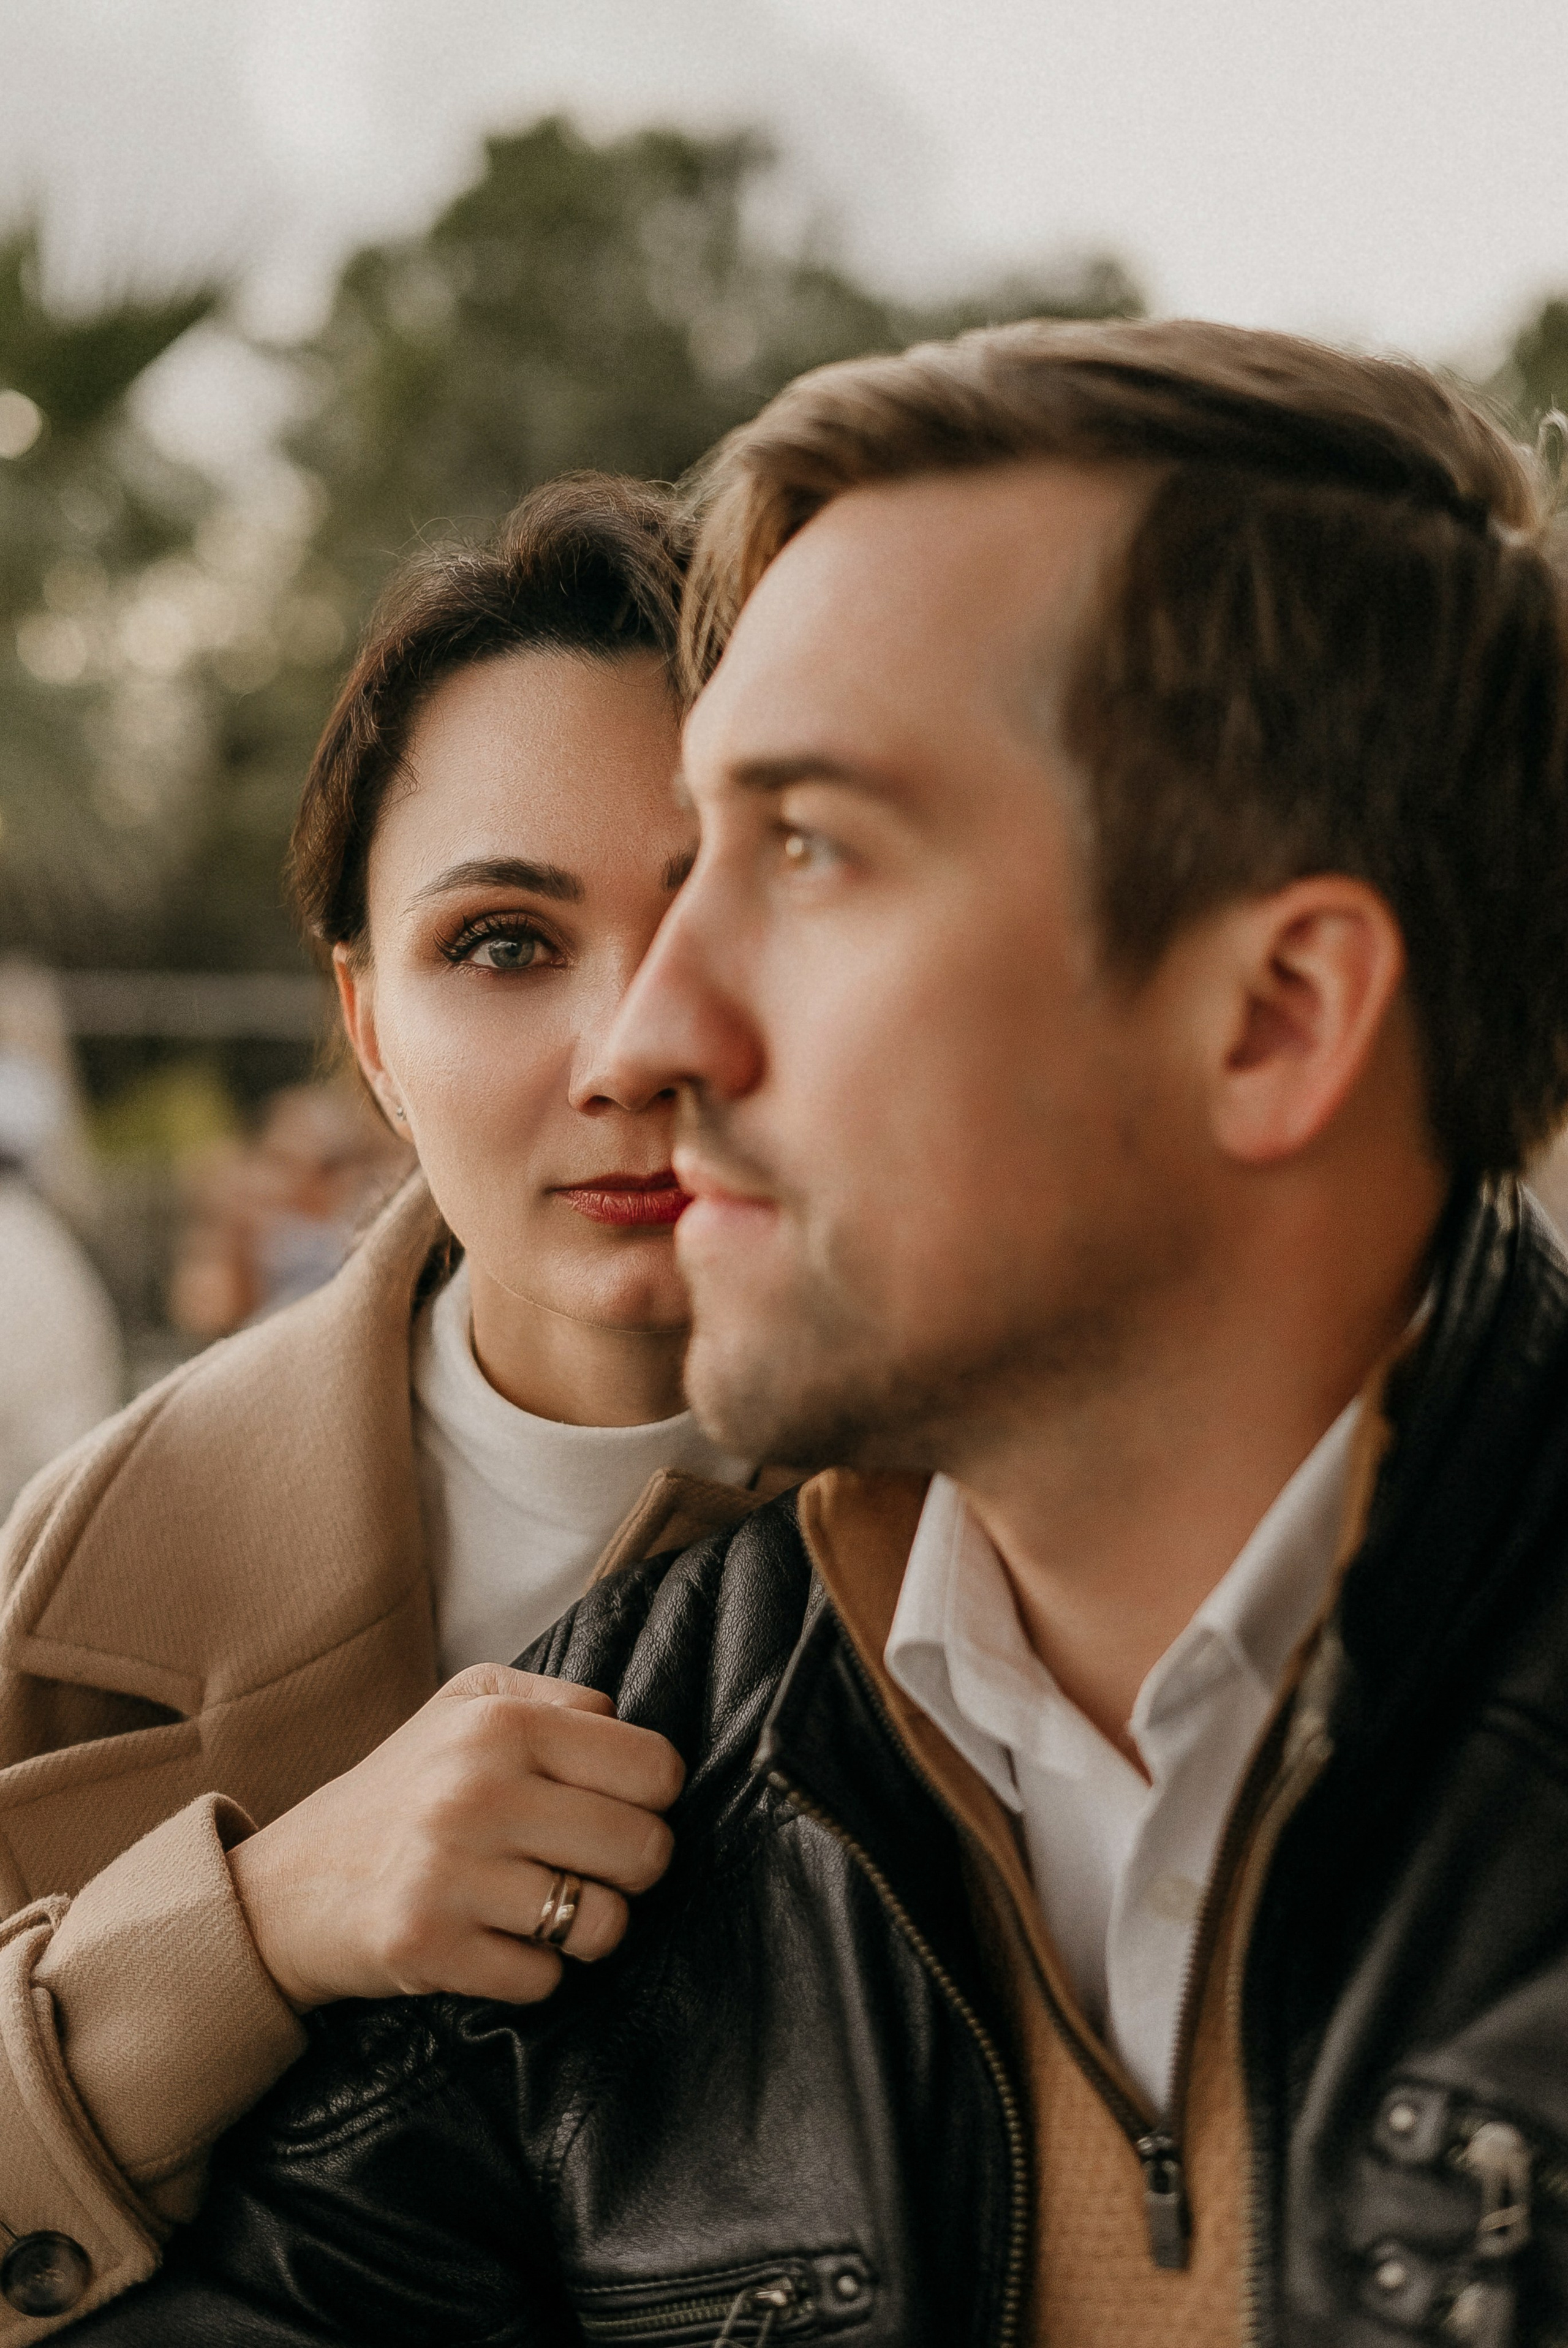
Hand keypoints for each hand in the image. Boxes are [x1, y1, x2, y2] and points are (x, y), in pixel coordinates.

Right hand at [227, 1664, 683, 2010]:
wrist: (290, 1883)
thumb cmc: (406, 1787)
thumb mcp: (469, 1704)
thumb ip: (559, 1700)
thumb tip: (630, 1732)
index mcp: (501, 1723)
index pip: (656, 1769)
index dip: (652, 1797)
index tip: (617, 1807)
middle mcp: (477, 1791)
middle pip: (645, 1850)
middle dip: (632, 1868)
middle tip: (588, 1866)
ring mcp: (450, 1873)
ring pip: (604, 1924)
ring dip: (587, 1928)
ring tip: (547, 1907)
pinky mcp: (428, 1947)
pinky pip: (544, 1980)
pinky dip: (532, 1971)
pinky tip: (495, 1941)